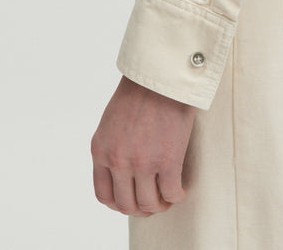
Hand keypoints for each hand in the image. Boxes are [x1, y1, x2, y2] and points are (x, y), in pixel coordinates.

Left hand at [90, 75, 195, 216]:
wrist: (161, 73)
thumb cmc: (140, 90)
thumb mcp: (112, 121)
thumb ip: (113, 147)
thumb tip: (123, 172)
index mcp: (101, 150)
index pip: (104, 195)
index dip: (119, 204)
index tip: (132, 201)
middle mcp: (118, 160)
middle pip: (126, 204)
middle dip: (141, 209)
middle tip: (154, 202)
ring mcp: (142, 163)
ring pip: (149, 204)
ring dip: (160, 206)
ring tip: (169, 197)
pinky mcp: (168, 160)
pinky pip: (171, 193)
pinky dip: (177, 197)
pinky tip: (181, 190)